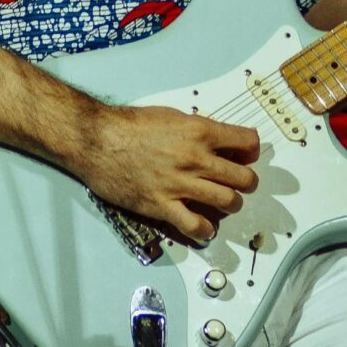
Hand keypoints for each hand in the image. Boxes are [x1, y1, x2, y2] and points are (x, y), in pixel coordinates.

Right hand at [80, 103, 261, 243]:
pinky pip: (195, 226)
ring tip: (222, 202)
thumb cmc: (129, 125)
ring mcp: (180, 184)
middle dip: (246, 182)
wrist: (97, 140)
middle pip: (244, 178)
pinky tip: (203, 225)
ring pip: (228, 202)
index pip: (248, 143)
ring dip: (230, 204)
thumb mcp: (172, 116)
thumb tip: (217, 143)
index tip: (245, 156)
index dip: (250, 151)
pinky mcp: (162, 206)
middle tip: (237, 183)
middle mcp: (195, 158)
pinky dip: (205, 229)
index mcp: (200, 132)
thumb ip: (198, 130)